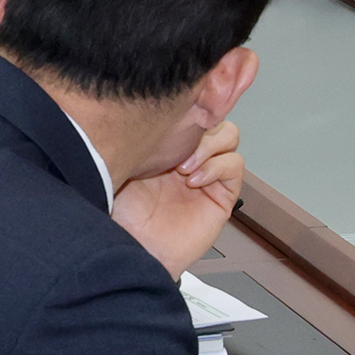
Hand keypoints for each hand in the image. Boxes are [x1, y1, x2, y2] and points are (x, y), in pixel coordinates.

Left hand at [110, 121, 244, 277]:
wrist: (133, 249)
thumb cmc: (120, 215)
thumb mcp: (122, 163)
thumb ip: (137, 136)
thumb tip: (144, 106)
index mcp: (166, 144)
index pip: (190, 111)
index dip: (188, 105)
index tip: (175, 108)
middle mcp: (189, 155)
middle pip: (213, 117)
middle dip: (199, 124)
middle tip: (177, 144)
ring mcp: (207, 174)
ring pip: (229, 136)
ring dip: (209, 145)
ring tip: (184, 167)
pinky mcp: (221, 195)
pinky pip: (234, 166)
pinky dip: (217, 167)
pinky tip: (194, 180)